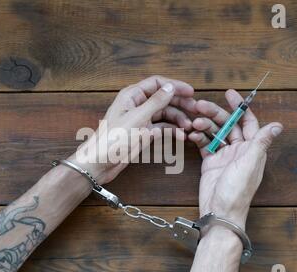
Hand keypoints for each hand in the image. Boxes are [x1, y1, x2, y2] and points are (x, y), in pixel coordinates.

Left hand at [70, 76, 195, 184]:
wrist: (100, 162)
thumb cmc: (113, 139)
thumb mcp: (137, 118)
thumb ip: (155, 102)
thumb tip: (170, 87)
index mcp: (132, 96)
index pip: (157, 83)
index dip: (175, 86)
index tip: (191, 92)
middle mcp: (137, 105)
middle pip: (163, 98)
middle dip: (180, 103)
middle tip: (195, 110)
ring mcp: (141, 119)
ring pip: (165, 114)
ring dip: (178, 119)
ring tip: (189, 127)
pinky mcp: (143, 133)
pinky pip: (162, 128)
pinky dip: (172, 131)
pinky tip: (181, 135)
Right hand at [188, 89, 282, 229]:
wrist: (219, 212)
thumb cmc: (237, 192)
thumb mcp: (250, 164)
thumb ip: (261, 143)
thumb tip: (278, 125)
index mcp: (252, 149)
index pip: (247, 122)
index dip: (239, 107)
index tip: (229, 94)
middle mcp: (239, 150)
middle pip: (227, 125)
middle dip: (215, 114)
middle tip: (200, 105)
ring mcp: (223, 156)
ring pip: (214, 133)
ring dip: (204, 125)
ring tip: (194, 123)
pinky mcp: (210, 162)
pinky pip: (204, 144)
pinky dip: (198, 137)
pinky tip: (192, 134)